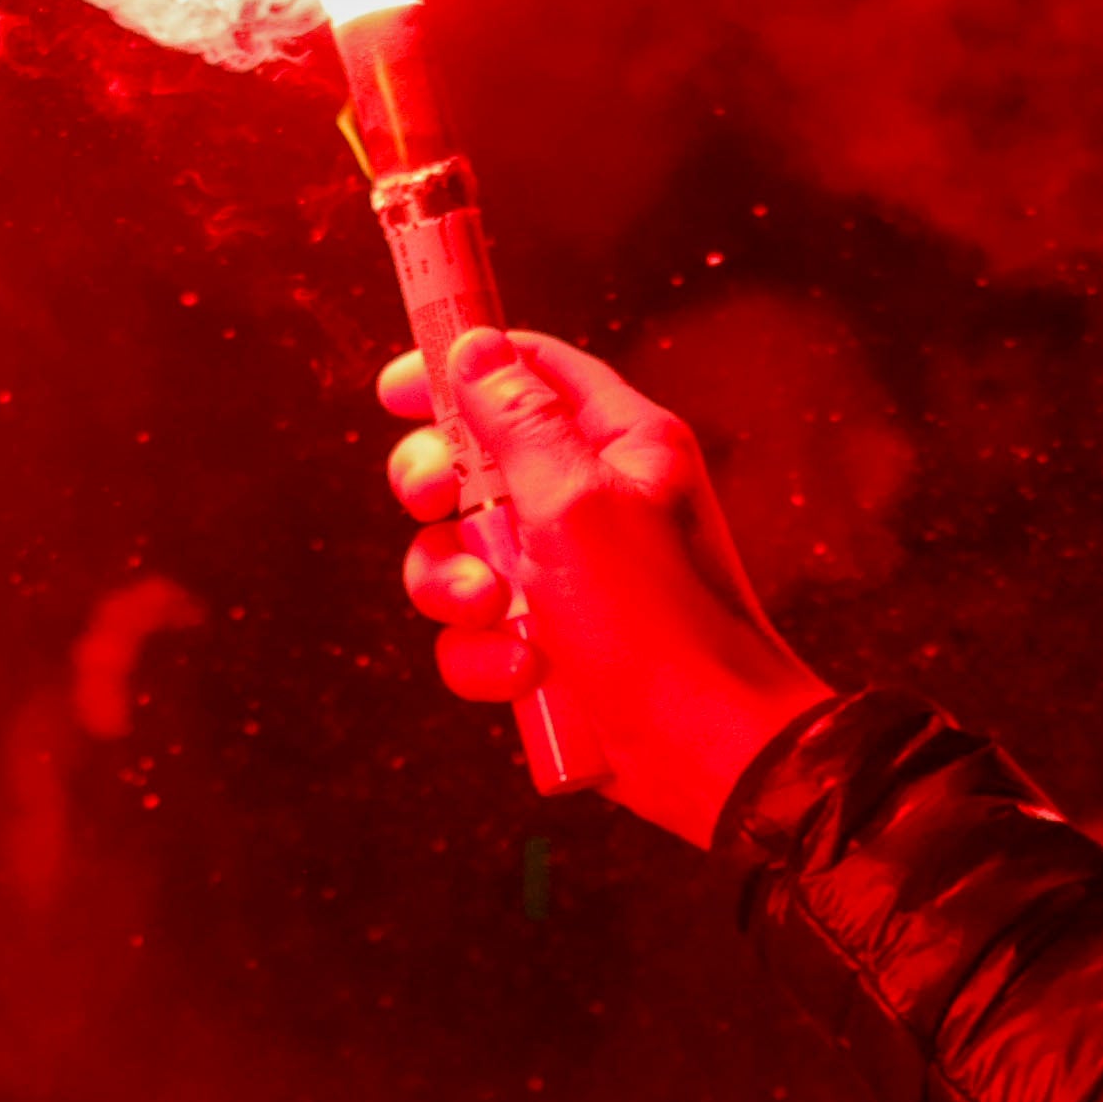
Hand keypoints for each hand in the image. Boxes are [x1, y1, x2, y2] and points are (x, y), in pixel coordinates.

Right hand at [382, 329, 843, 846]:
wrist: (707, 754)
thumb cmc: (657, 622)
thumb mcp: (577, 504)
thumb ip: (517, 421)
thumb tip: (475, 347)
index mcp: (619, 444)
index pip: (530, 370)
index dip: (458, 368)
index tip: (395, 390)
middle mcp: (590, 500)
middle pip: (470, 459)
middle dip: (434, 487)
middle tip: (433, 501)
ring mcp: (565, 576)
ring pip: (458, 554)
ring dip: (453, 586)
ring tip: (495, 613)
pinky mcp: (547, 643)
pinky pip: (475, 634)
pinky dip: (483, 655)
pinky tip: (523, 676)